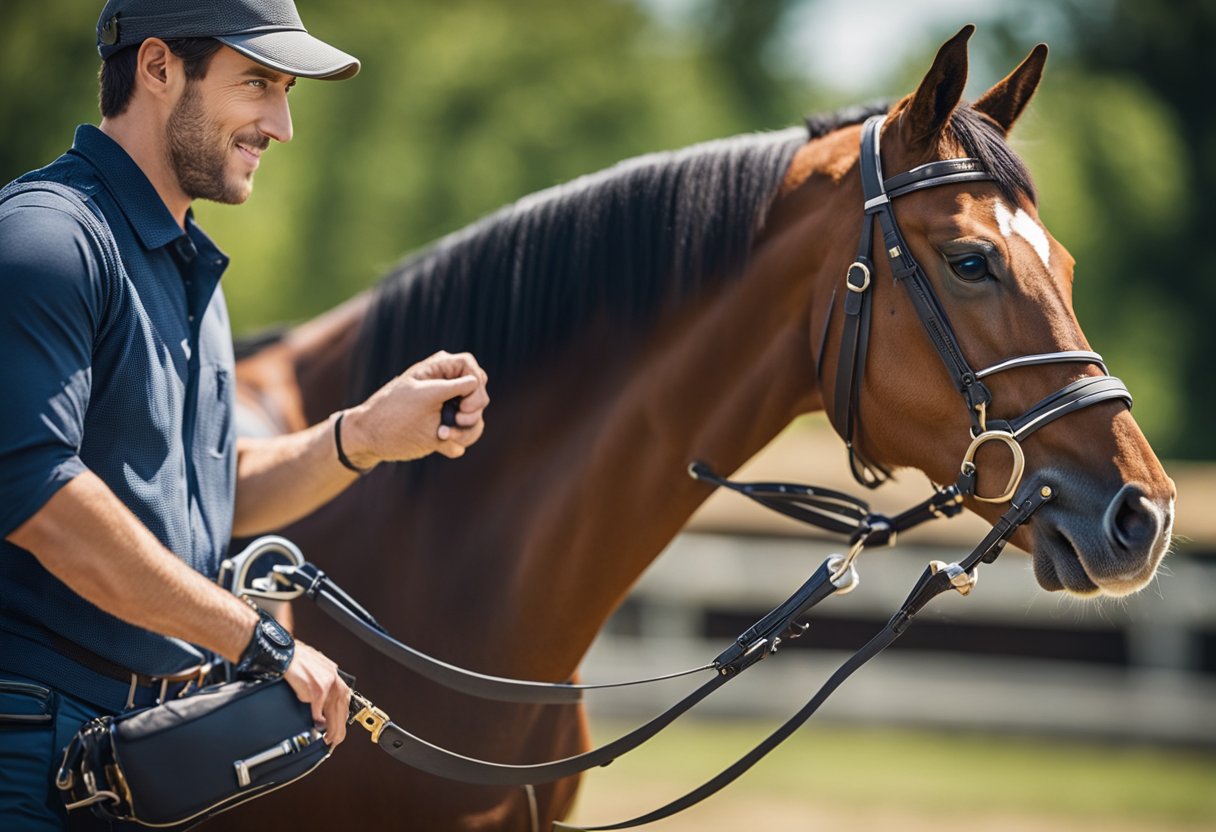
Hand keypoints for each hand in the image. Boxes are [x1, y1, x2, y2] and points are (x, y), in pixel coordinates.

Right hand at [282, 641, 350, 746]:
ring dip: (331, 729)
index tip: (338, 732)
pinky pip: (318, 709)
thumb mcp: (318, 671)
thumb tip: (323, 705)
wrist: (286, 653)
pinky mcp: (316, 689)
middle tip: (334, 741)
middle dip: (338, 729)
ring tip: (327, 739)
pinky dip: (318, 720)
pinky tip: (316, 726)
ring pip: (333, 712)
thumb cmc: (299, 661)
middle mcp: (334, 680)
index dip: (342, 720)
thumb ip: (324, 686)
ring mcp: (327, 685)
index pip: (344, 703)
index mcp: (336, 677)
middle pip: (341, 710)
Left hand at [340, 350, 489, 467]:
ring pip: (476, 417)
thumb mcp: (424, 396)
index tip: (464, 405)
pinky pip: (468, 433)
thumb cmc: (392, 412)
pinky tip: (444, 445)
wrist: (371, 439)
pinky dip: (460, 441)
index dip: (475, 386)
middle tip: (457, 420)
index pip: (471, 368)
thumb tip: (476, 382)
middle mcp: (446, 387)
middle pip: (479, 394)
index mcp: (438, 370)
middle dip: (472, 411)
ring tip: (444, 437)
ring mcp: (448, 408)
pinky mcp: (446, 428)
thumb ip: (453, 387)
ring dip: (467, 430)